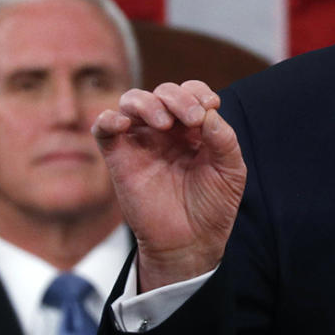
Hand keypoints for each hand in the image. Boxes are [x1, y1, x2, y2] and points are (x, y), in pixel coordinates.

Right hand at [92, 80, 246, 291]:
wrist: (190, 242)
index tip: (211, 107)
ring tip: (164, 123)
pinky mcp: (119, 158)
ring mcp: (142, 142)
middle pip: (163, 92)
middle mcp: (167, 130)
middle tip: (192, 119)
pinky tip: (124, 124)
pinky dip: (109, 118)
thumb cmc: (213, 205)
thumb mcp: (231, 170)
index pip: (191, 92)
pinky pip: (103, 128)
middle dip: (178, 98)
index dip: (199, 93)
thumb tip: (209, 111)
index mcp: (194, 128)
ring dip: (148, 103)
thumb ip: (223, 139)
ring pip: (133, 101)